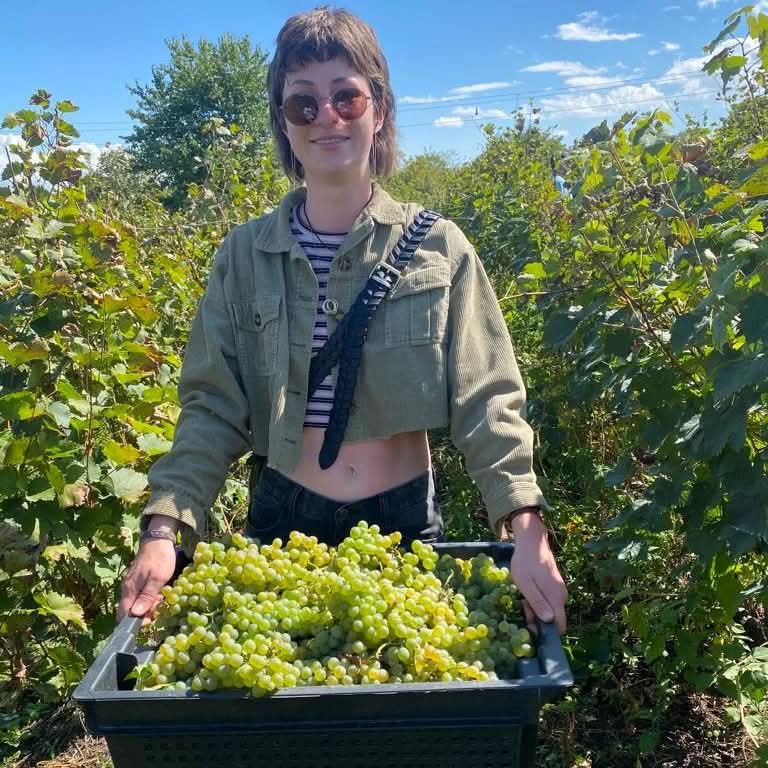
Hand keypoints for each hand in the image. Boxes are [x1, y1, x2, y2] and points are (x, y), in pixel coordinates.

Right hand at [118, 538, 177, 625]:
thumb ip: (146, 597)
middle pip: (130, 611)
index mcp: (129, 590)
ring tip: (161, 599)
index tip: (151, 620)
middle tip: (159, 607)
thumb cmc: (160, 558)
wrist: (158, 539)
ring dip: (148, 606)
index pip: (124, 615)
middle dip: (144, 614)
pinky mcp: (137, 581)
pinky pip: (140, 596)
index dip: (136, 622)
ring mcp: (131, 585)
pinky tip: (159, 594)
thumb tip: (135, 615)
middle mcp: (127, 589)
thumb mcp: (157, 578)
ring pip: (136, 604)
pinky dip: (149, 598)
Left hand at [506, 513, 566, 634]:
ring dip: (537, 608)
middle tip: (523, 607)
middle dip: (538, 618)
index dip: (547, 632)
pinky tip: (527, 592)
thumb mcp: (526, 585)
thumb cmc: (525, 562)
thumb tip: (549, 621)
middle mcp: (561, 595)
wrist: (531, 541)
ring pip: (550, 608)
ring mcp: (559, 589)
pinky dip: (538, 600)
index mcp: (556, 597)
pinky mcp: (554, 584)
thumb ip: (538, 603)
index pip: (560, 625)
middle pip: (554, 618)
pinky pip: (549, 599)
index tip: (531, 628)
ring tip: (523, 598)